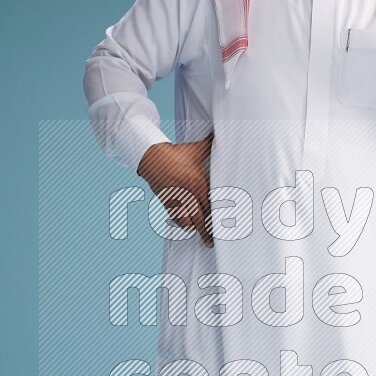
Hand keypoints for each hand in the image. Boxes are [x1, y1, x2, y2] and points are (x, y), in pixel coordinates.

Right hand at [136, 131, 213, 246]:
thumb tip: (218, 133)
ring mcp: (176, 200)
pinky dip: (180, 222)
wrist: (152, 157)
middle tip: (212, 242)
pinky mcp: (166, 201)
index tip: (223, 228)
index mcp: (198, 183)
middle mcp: (188, 194)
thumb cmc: (176, 153)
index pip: (210, 206)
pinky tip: (185, 225)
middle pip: (199, 219)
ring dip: (192, 228)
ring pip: (186, 221)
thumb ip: (209, 144)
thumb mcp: (195, 149)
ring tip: (200, 235)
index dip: (216, 219)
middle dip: (206, 232)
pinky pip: (174, 217)